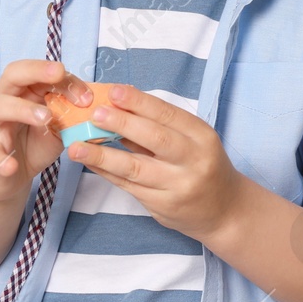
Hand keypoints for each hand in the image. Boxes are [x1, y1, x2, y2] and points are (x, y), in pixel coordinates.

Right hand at [0, 60, 93, 204]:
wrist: (9, 176)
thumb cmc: (34, 142)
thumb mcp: (58, 124)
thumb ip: (71, 111)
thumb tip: (98, 102)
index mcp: (24, 92)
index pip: (39, 73)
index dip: (63, 78)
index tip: (86, 96)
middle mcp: (5, 102)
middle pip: (11, 75)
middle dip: (35, 71)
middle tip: (58, 73)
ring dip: (21, 109)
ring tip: (45, 118)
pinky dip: (0, 159)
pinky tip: (12, 165)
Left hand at [67, 83, 246, 240]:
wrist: (225, 211)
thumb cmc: (203, 166)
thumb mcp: (194, 141)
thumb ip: (160, 125)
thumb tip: (118, 103)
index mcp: (202, 137)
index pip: (168, 115)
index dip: (140, 102)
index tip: (114, 91)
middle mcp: (193, 161)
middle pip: (155, 139)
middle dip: (122, 124)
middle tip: (94, 113)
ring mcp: (178, 186)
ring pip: (135, 168)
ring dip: (103, 155)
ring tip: (77, 145)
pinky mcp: (163, 206)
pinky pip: (129, 186)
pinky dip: (106, 172)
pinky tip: (90, 162)